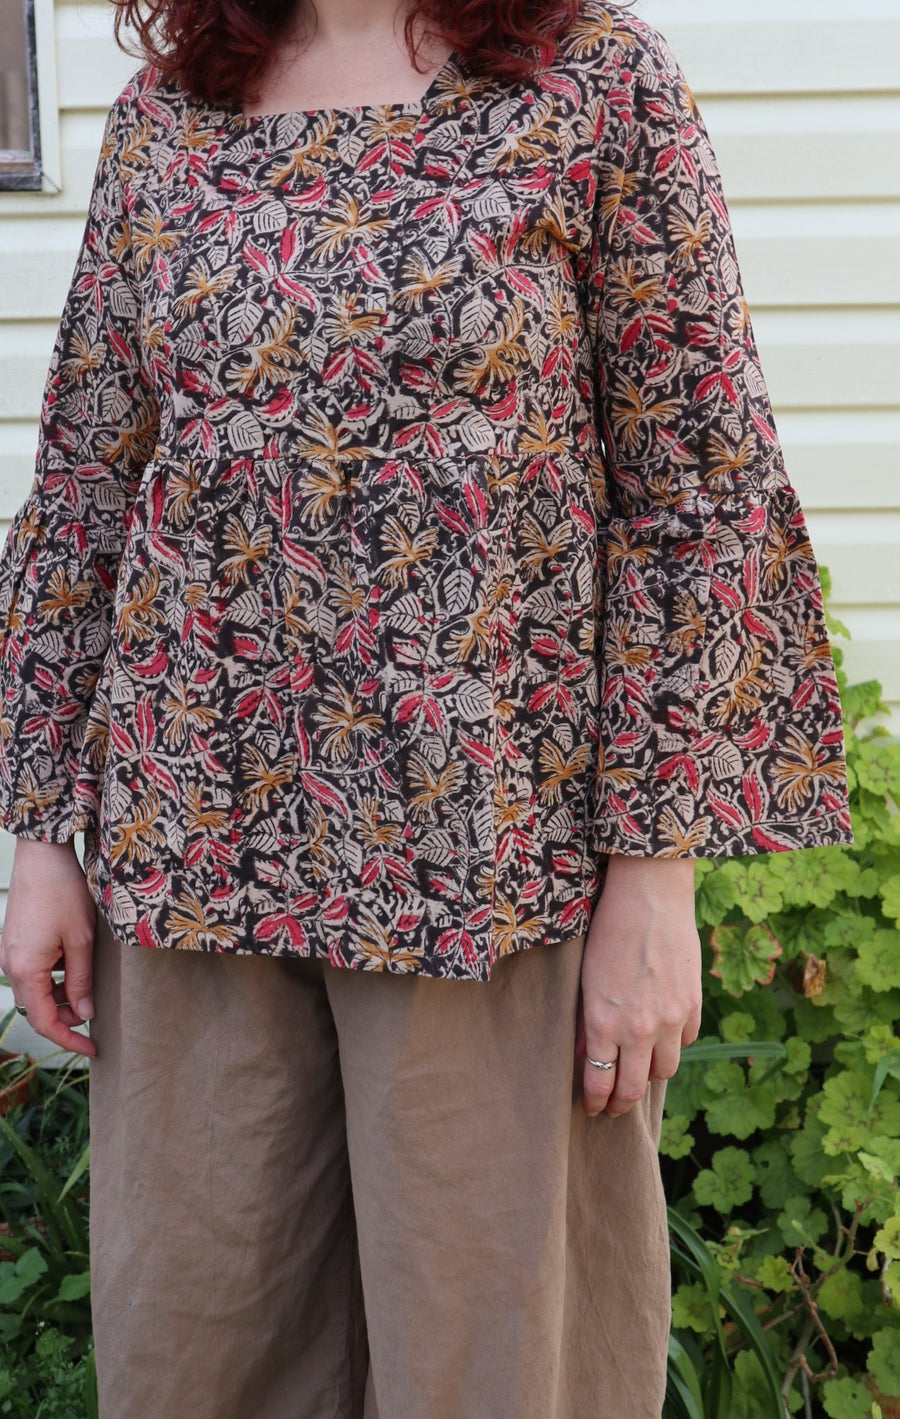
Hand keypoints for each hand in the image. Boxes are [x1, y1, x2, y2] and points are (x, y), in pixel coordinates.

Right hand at [0, 839, 97, 1057]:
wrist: (42, 855)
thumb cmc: (62, 893)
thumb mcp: (81, 940)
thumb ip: (82, 980)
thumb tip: (85, 1013)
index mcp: (25, 971)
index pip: (44, 1022)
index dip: (68, 1040)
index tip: (92, 1048)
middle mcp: (11, 966)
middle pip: (39, 1008)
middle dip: (67, 1017)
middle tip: (96, 1013)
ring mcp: (11, 953)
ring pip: (37, 990)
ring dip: (62, 996)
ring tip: (89, 986)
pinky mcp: (16, 942)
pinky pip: (34, 972)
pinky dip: (55, 978)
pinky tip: (75, 965)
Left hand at [576, 854, 701, 1117]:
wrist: (650, 896)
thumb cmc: (608, 930)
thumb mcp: (585, 978)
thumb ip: (586, 1022)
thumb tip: (584, 1055)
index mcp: (605, 1023)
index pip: (600, 1082)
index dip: (595, 1101)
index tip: (591, 1108)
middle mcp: (639, 1029)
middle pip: (634, 1087)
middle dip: (621, 1103)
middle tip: (614, 1108)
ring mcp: (670, 1019)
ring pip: (663, 1070)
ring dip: (649, 1076)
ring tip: (638, 1074)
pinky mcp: (692, 1004)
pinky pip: (684, 1041)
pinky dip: (672, 1046)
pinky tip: (661, 1040)